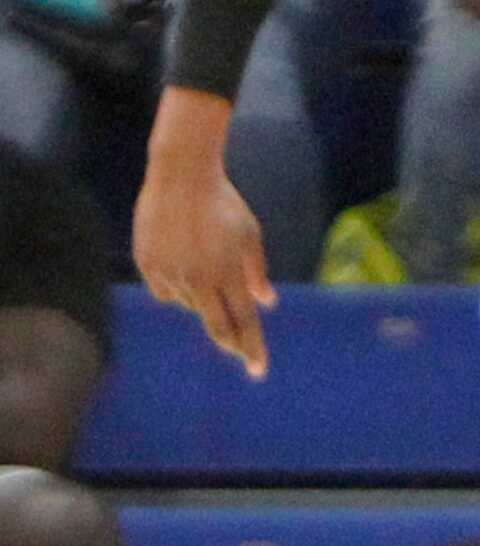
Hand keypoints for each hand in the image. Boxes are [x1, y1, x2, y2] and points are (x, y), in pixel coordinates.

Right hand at [134, 140, 276, 378]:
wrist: (181, 176)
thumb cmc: (223, 204)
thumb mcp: (249, 235)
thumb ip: (256, 273)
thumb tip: (266, 303)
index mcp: (227, 271)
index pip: (243, 319)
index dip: (252, 346)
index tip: (258, 369)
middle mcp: (198, 277)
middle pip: (216, 326)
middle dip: (232, 344)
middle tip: (242, 354)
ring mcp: (170, 272)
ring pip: (190, 305)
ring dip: (202, 297)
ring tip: (203, 262)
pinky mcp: (147, 264)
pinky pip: (165, 292)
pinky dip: (177, 287)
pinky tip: (182, 264)